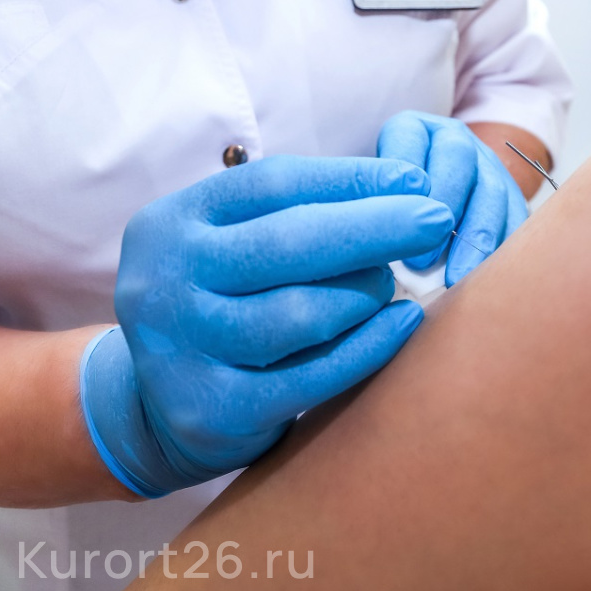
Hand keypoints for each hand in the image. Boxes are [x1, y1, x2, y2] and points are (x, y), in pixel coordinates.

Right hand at [80, 155, 452, 497]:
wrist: (152, 408)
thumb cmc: (221, 301)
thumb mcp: (233, 242)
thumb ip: (300, 210)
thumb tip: (407, 185)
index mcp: (171, 223)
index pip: (275, 184)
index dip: (353, 179)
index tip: (416, 179)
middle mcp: (164, 282)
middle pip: (289, 243)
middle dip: (377, 226)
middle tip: (438, 219)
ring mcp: (183, 350)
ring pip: (302, 313)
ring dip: (365, 293)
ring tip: (391, 283)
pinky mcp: (215, 411)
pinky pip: (313, 375)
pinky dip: (369, 346)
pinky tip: (403, 323)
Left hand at [377, 112, 527, 285]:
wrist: (430, 195)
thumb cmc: (388, 202)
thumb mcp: (371, 190)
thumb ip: (373, 202)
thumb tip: (380, 238)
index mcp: (413, 129)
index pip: (408, 141)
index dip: (404, 175)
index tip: (394, 215)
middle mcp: (454, 140)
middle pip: (458, 159)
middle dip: (443, 208)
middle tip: (422, 257)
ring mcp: (487, 165)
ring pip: (492, 192)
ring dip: (475, 237)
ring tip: (456, 276)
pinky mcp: (510, 196)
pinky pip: (515, 219)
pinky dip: (502, 249)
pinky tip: (486, 278)